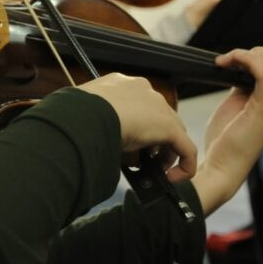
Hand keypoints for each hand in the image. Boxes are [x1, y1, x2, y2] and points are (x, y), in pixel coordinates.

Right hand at [78, 73, 196, 182]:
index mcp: (122, 85)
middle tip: (138, 159)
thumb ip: (96, 121)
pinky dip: (183, 165)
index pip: (137, 106)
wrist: (87, 114)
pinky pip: (185, 149)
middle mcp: (144, 91)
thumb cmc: (77, 113)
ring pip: (171, 133)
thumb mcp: (85, 114)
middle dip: (150, 141)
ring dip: (162, 153)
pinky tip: (172, 178)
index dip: (135, 127)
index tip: (126, 143)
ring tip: (149, 169)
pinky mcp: (170, 127)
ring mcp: (159, 107)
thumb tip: (93, 136)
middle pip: (156, 119)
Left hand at [193, 47, 262, 214]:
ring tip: (228, 63)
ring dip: (249, 54)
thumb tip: (240, 67)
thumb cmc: (225, 140)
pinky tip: (227, 64)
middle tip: (232, 62)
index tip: (238, 62)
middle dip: (258, 51)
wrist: (220, 167)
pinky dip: (245, 59)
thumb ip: (244, 86)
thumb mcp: (237, 104)